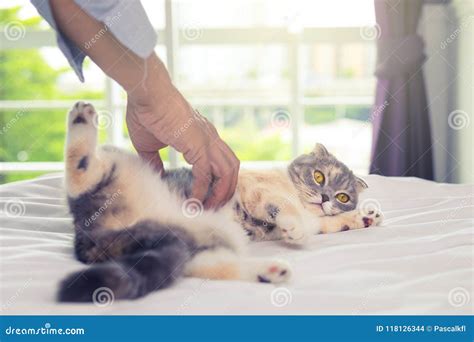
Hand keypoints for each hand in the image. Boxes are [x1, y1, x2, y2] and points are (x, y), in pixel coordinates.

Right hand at [126, 55, 239, 208]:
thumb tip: (156, 177)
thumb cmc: (146, 113)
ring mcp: (208, 141)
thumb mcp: (149, 144)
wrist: (146, 93)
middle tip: (213, 208)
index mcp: (203, 136)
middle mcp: (211, 138)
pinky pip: (206, 174)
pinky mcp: (199, 145)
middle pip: (232, 168)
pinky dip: (201, 190)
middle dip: (226, 190)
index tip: (208, 198)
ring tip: (207, 208)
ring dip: (220, 193)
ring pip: (228, 172)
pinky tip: (193, 201)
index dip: (218, 182)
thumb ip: (156, 162)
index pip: (221, 162)